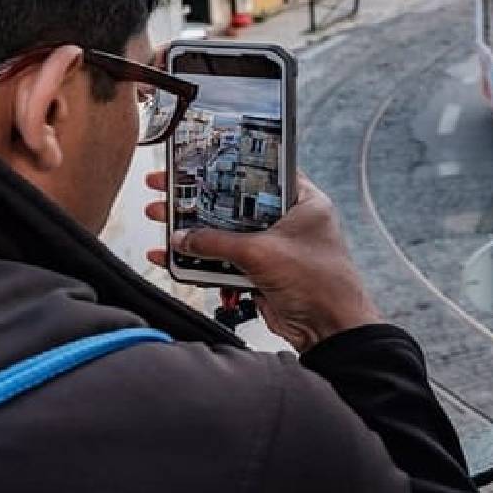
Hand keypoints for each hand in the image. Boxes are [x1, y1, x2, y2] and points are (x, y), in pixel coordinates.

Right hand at [144, 171, 382, 351]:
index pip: (260, 173)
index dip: (226, 167)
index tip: (196, 162)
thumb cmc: (320, 283)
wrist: (329, 331)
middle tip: (167, 191)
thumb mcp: (262, 253)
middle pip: (236, 205)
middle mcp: (288, 221)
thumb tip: (184, 237)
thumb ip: (218, 243)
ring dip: (196, 234)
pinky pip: (227, 262)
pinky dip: (204, 262)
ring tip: (162, 221)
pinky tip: (175, 257)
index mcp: (302, 201)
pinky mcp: (262, 272)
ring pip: (227, 235)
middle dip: (199, 202)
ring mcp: (274, 247)